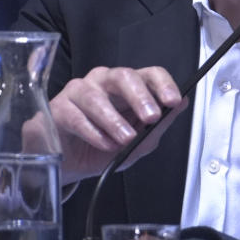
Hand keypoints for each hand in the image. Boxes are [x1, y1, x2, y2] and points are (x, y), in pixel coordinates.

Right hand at [46, 65, 186, 182]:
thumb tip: (182, 104)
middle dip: (140, 96)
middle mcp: (105, 82)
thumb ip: (159, 124)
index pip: (150, 73)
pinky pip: (74, 115)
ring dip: (114, 119)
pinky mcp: (57, 108)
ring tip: (125, 138)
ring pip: (96, 96)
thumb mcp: (138, 142)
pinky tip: (104, 143)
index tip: (173, 101)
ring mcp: (79, 91)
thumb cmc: (105, 146)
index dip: (163, 84)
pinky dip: (92, 132)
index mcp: (130, 86)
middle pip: (123, 76)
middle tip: (151, 117)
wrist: (71, 165)